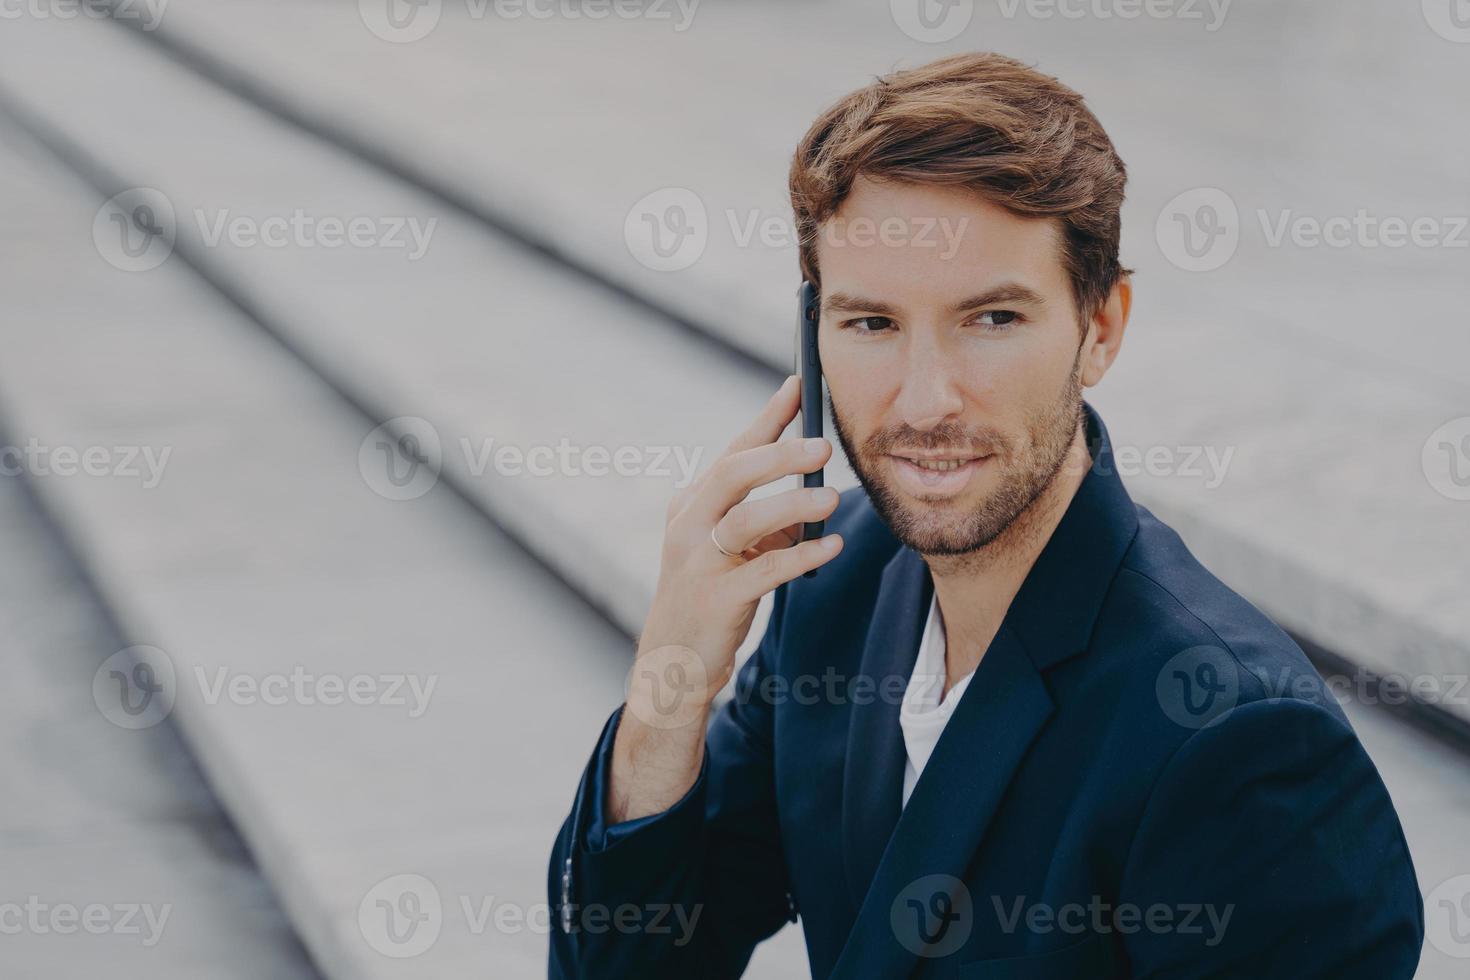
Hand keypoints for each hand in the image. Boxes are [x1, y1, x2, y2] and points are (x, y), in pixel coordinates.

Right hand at [609, 376, 842, 820]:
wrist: (672, 665)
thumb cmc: (710, 597)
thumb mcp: (729, 549)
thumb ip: (763, 520)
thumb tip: (813, 490)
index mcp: (692, 504)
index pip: (733, 450)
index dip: (767, 417)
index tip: (799, 385)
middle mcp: (688, 524)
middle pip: (733, 474)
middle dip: (780, 454)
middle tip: (824, 446)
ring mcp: (697, 563)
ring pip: (745, 521)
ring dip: (792, 506)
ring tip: (833, 501)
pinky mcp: (715, 600)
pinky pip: (763, 572)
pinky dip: (800, 558)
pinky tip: (831, 548)